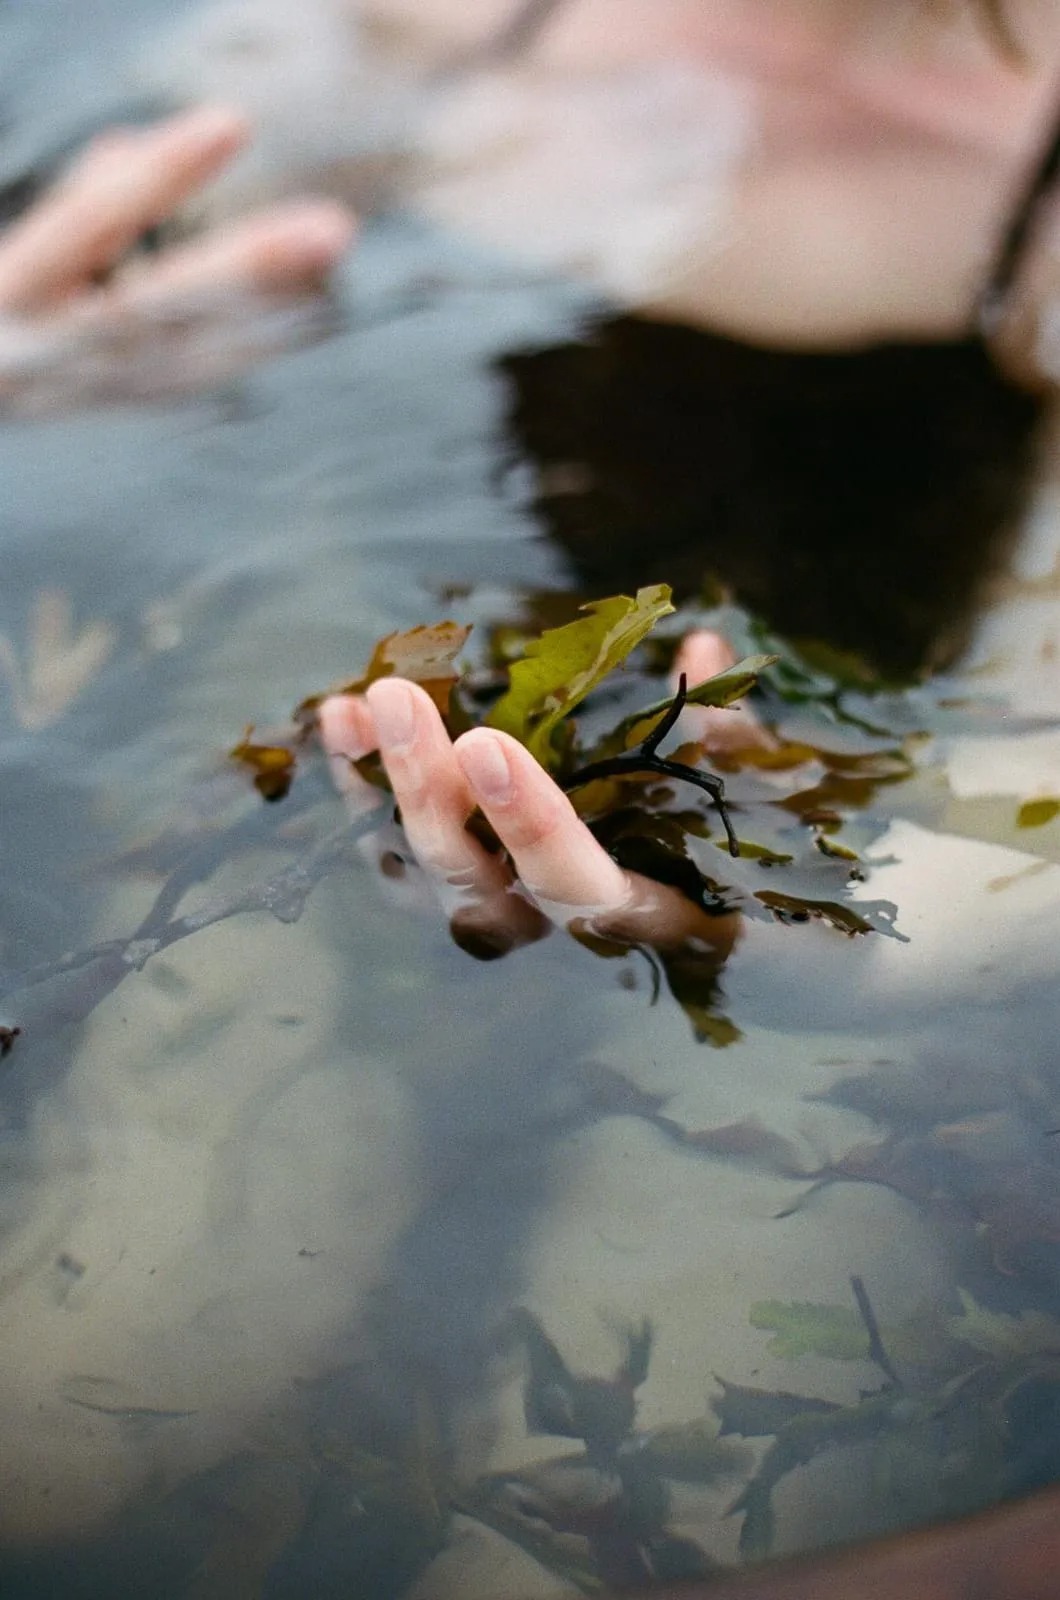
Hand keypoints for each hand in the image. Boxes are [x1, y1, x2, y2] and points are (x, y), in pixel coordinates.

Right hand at [0, 107, 354, 410]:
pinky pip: (201, 381)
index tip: (232, 123)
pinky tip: (311, 312)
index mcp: (13, 292)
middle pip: (164, 303)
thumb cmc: (8, 304)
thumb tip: (131, 146)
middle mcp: (56, 349)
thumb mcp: (17, 257)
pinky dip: (257, 343)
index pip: (90, 222)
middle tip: (334, 229)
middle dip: (251, 264)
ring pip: (196, 352)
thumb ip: (78, 201)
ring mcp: (96, 389)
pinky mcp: (125, 410)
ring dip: (274, 306)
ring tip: (333, 257)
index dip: (159, 175)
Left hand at [316, 629, 761, 959]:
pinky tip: (338, 717)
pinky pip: (393, 845)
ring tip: (361, 701)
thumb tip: (701, 649)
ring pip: (425, 867)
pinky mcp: (452, 882)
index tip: (491, 741)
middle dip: (430, 790)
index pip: (578, 887)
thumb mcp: (745, 792)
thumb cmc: (733, 846)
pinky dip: (361, 786)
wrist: (710, 914)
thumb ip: (724, 734)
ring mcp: (497, 906)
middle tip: (400, 698)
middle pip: (474, 881)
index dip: (531, 824)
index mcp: (637, 915)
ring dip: (387, 783)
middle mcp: (550, 926)